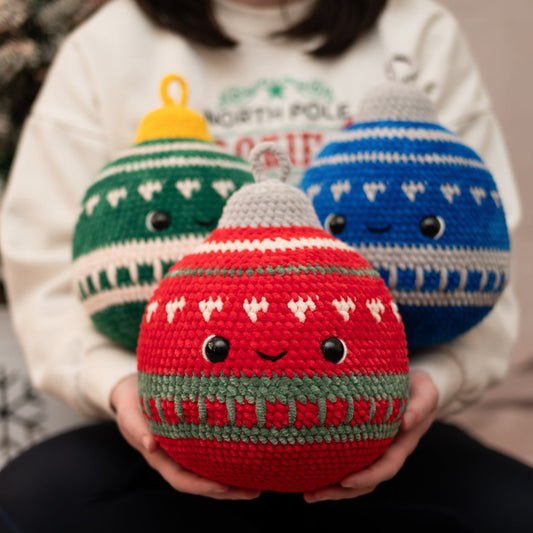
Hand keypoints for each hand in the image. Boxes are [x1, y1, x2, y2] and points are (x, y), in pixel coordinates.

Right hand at [110, 374, 260, 499]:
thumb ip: (137, 429)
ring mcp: (185, 452)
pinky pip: (213, 455)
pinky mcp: (194, 440)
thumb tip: (150, 446)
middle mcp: (175, 459)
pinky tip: (249, 459)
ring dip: (234, 479)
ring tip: (259, 483)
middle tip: (255, 492)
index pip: (182, 479)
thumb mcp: (130, 414)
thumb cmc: (132, 403)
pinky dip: (229, 460)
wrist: (133, 392)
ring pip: (211, 471)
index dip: (202, 486)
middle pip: (202, 482)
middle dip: (228, 490)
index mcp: (160, 458)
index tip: (224, 486)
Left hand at [304, 370, 437, 502]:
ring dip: (332, 488)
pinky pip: (348, 461)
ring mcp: (375, 451)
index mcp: (402, 445)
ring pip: (355, 476)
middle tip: (313, 495)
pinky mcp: (364, 443)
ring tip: (307, 493)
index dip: (366, 477)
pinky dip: (332, 469)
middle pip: (365, 481)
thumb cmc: (421, 390)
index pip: (385, 468)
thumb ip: (419, 408)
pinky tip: (311, 470)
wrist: (419, 389)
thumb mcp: (426, 395)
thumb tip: (405, 423)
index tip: (345, 481)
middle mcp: (387, 453)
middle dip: (340, 491)